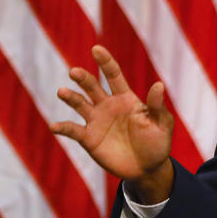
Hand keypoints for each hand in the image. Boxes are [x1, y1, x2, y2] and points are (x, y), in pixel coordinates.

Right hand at [50, 45, 175, 202]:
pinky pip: (73, 130)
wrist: (147, 168)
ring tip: (62, 92)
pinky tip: (54, 126)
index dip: (105, 61)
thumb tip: (159, 85)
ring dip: (71, 97)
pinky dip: (63, 128)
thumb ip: (157, 106)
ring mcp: (96, 121)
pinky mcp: (88, 138)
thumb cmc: (157, 142)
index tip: (96, 49)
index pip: (113, 75)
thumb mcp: (162, 124)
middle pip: (92, 87)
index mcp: (126, 98)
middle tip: (75, 72)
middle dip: (84, 78)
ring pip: (79, 104)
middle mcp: (108, 106)